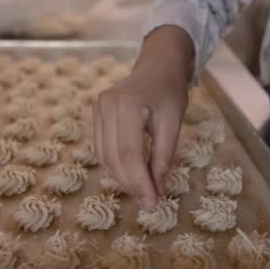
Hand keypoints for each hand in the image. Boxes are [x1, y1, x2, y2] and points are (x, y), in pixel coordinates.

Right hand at [93, 26, 193, 208]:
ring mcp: (97, 110)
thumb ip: (163, 157)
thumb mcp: (174, 123)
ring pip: (104, 156)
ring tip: (142, 191)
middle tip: (148, 202)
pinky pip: (102, 148)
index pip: (129, 154)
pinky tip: (131, 174)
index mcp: (127, 105)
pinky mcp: (96, 115)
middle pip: (113, 157)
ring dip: (121, 178)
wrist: (157, 66)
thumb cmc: (170, 91)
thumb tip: (155, 190)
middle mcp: (106, 106)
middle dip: (130, 184)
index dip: (139, 182)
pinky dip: (116, 166)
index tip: (152, 202)